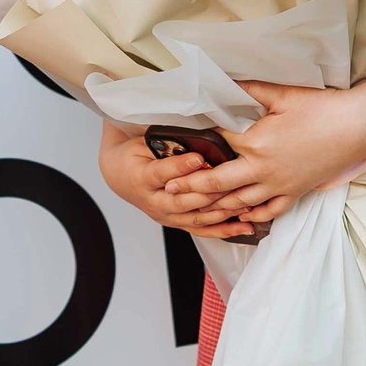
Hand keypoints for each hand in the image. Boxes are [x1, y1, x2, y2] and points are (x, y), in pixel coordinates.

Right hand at [97, 123, 258, 240]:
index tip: (198, 157)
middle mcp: (153, 202)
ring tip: (245, 204)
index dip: (180, 166)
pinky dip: (224, 230)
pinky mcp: (177, 223)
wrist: (120, 176)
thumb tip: (192, 135)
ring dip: (221, 212)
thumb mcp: (142, 143)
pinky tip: (244, 227)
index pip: (162, 173)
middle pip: (183, 201)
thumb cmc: (134, 156)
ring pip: (196, 217)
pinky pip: (202, 230)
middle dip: (209, 193)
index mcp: (142, 177)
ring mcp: (166, 216)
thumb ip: (165, 143)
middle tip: (232, 184)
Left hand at [157, 80, 365, 227]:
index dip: (197, 144)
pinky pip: (270, 211)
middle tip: (168, 190)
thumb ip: (250, 90)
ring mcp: (279, 185)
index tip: (178, 145)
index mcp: (255, 143)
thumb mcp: (282, 94)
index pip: (217, 145)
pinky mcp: (296, 192)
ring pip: (239, 202)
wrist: (358, 126)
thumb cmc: (322, 108)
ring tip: (194, 207)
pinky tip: (241, 216)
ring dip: (214, 206)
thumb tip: (224, 82)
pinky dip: (252, 215)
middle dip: (190, 187)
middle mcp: (262, 170)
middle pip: (217, 183)